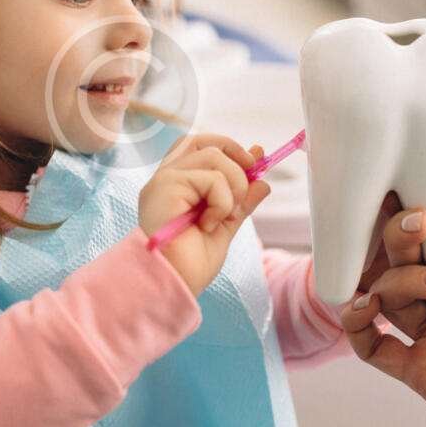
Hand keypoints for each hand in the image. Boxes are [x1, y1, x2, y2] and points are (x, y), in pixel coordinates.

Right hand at [139, 135, 270, 296]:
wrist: (172, 285)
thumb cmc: (189, 264)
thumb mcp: (224, 227)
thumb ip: (240, 202)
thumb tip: (262, 181)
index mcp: (176, 186)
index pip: (199, 147)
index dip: (229, 148)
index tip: (256, 159)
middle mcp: (166, 178)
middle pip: (203, 141)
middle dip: (234, 153)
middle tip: (249, 177)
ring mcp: (164, 180)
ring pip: (214, 156)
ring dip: (233, 187)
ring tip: (222, 216)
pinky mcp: (165, 185)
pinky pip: (212, 178)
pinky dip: (222, 202)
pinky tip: (208, 224)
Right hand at [339, 191, 425, 426]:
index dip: (425, 216)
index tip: (420, 196)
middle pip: (403, 260)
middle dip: (403, 238)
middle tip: (420, 224)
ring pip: (387, 295)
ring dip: (398, 280)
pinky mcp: (422, 372)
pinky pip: (373, 347)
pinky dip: (356, 325)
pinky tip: (364, 308)